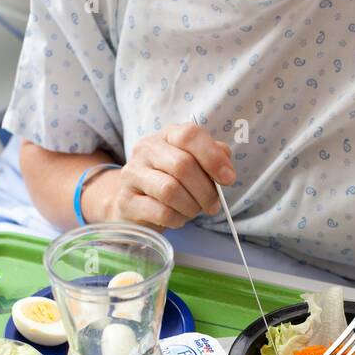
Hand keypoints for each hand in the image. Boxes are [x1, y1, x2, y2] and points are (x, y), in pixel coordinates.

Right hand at [85, 123, 234, 229]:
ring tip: (194, 211)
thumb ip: (213, 157)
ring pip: (170, 190)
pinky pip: (160, 212)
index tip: (228, 179)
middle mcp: (146, 149)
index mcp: (167, 135)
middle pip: (183, 165)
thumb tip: (225, 163)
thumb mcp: (194, 165)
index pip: (190, 135)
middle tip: (213, 205)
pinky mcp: (126, 200)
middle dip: (205, 190)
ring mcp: (133, 173)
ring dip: (191, 206)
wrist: (134, 203)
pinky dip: (177, 219)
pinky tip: (178, 218)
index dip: (213, 158)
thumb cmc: (171, 181)